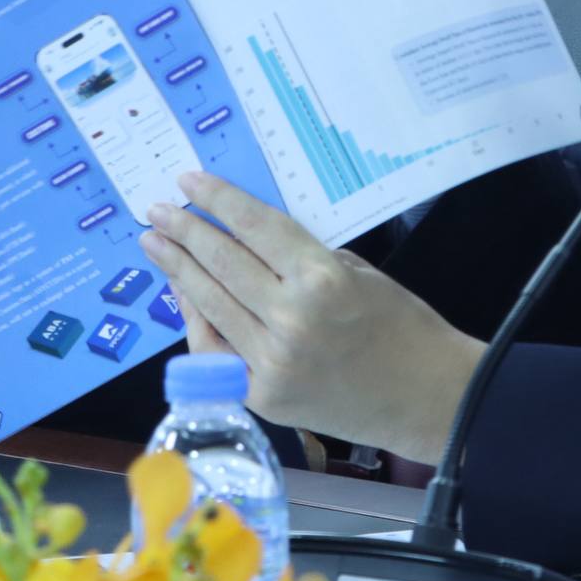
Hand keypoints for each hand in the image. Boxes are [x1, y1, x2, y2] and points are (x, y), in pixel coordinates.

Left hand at [140, 173, 484, 463]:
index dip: (217, 200)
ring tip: (155, 246)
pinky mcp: (262, 396)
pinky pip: (217, 351)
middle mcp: (290, 319)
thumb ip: (301, 259)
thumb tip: (247, 243)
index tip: (187, 182)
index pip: (254, 227)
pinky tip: (183, 295)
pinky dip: (198, 320)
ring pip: (211, 305)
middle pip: (222, 263)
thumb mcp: (358, 273)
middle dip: (184, 232)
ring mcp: (271, 362)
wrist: (425, 398)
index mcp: (321, 279)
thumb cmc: (402, 326)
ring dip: (178, 272)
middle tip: (157, 211)